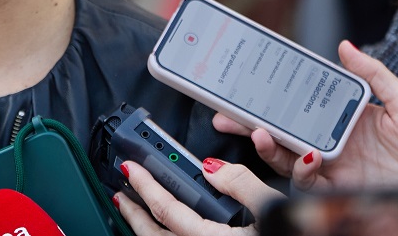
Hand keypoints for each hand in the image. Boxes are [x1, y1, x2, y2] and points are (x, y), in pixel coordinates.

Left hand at [113, 158, 280, 235]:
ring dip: (145, 230)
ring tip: (135, 213)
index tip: (130, 168)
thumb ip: (243, 185)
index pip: (168, 211)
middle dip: (134, 213)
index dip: (146, 186)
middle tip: (122, 193)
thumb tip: (213, 168)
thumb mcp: (275, 211)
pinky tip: (165, 234)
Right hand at [213, 41, 397, 190]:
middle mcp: (334, 144)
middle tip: (222, 112)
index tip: (245, 84)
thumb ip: (373, 75)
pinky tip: (305, 155)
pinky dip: (299, 169)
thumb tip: (345, 46)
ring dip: (267, 145)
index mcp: (346, 119)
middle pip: (282, 131)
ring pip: (286, 157)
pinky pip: (308, 182)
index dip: (270, 97)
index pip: (299, 105)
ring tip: (258, 131)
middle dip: (248, 122)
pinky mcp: (341, 190)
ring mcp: (336, 170)